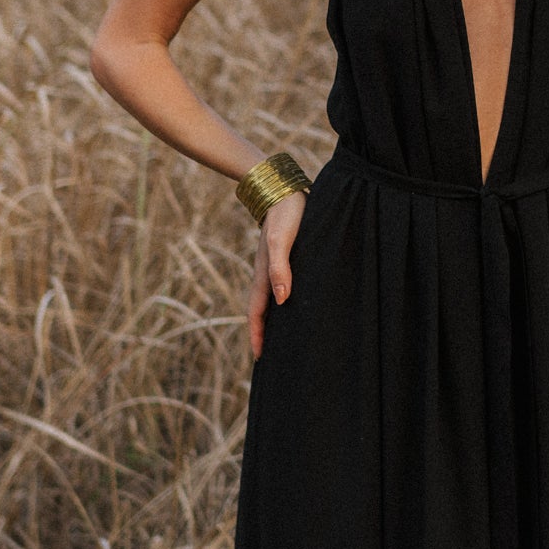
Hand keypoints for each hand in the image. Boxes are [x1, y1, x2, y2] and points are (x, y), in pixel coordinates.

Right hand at [247, 189, 306, 356]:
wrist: (284, 190)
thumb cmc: (287, 215)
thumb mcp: (283, 241)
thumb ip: (280, 268)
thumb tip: (282, 300)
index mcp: (264, 275)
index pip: (257, 313)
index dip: (258, 335)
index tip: (260, 358)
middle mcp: (266, 274)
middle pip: (261, 311)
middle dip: (262, 334)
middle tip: (268, 358)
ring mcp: (273, 267)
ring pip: (269, 301)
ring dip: (271, 321)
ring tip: (279, 339)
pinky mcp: (283, 259)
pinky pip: (278, 287)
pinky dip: (280, 303)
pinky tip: (291, 305)